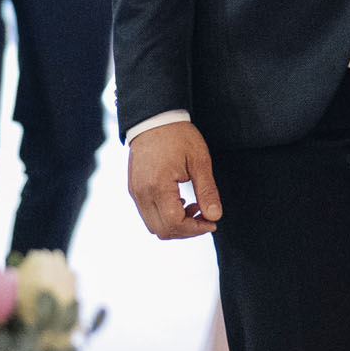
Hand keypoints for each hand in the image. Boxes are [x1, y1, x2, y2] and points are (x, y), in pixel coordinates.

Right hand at [128, 122, 220, 239]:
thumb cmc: (179, 136)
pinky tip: (181, 202)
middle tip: (206, 217)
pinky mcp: (134, 190)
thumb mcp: (199, 161)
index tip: (212, 222)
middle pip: (162, 230)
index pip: (174, 224)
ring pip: (153, 225)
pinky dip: (165, 216)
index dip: (195, 229)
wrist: (154, 120)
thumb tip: (215, 217)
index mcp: (158, 186)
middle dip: (186, 230)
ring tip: (195, 207)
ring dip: (176, 224)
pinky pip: (148, 214)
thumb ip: (207, 191)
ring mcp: (135, 193)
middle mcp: (142, 194)